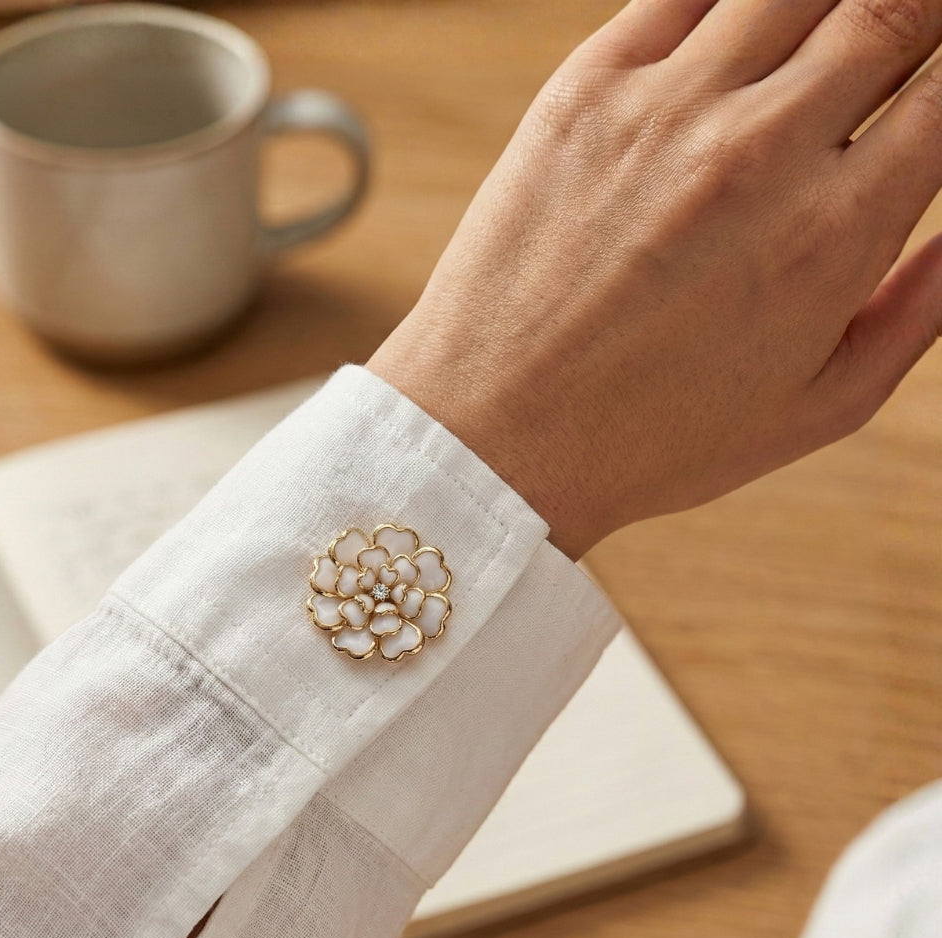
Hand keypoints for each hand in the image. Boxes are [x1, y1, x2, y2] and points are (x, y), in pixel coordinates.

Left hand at [367, 0, 941, 558]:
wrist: (496, 435)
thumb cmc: (652, 439)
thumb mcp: (817, 408)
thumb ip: (921, 308)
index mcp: (832, 233)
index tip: (937, 86)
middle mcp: (759, 151)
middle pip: (895, 6)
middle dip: (917, 13)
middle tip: (903, 34)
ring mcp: (665, 110)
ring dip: (836, 0)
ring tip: (832, 33)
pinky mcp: (583, 93)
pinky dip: (732, 0)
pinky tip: (742, 30)